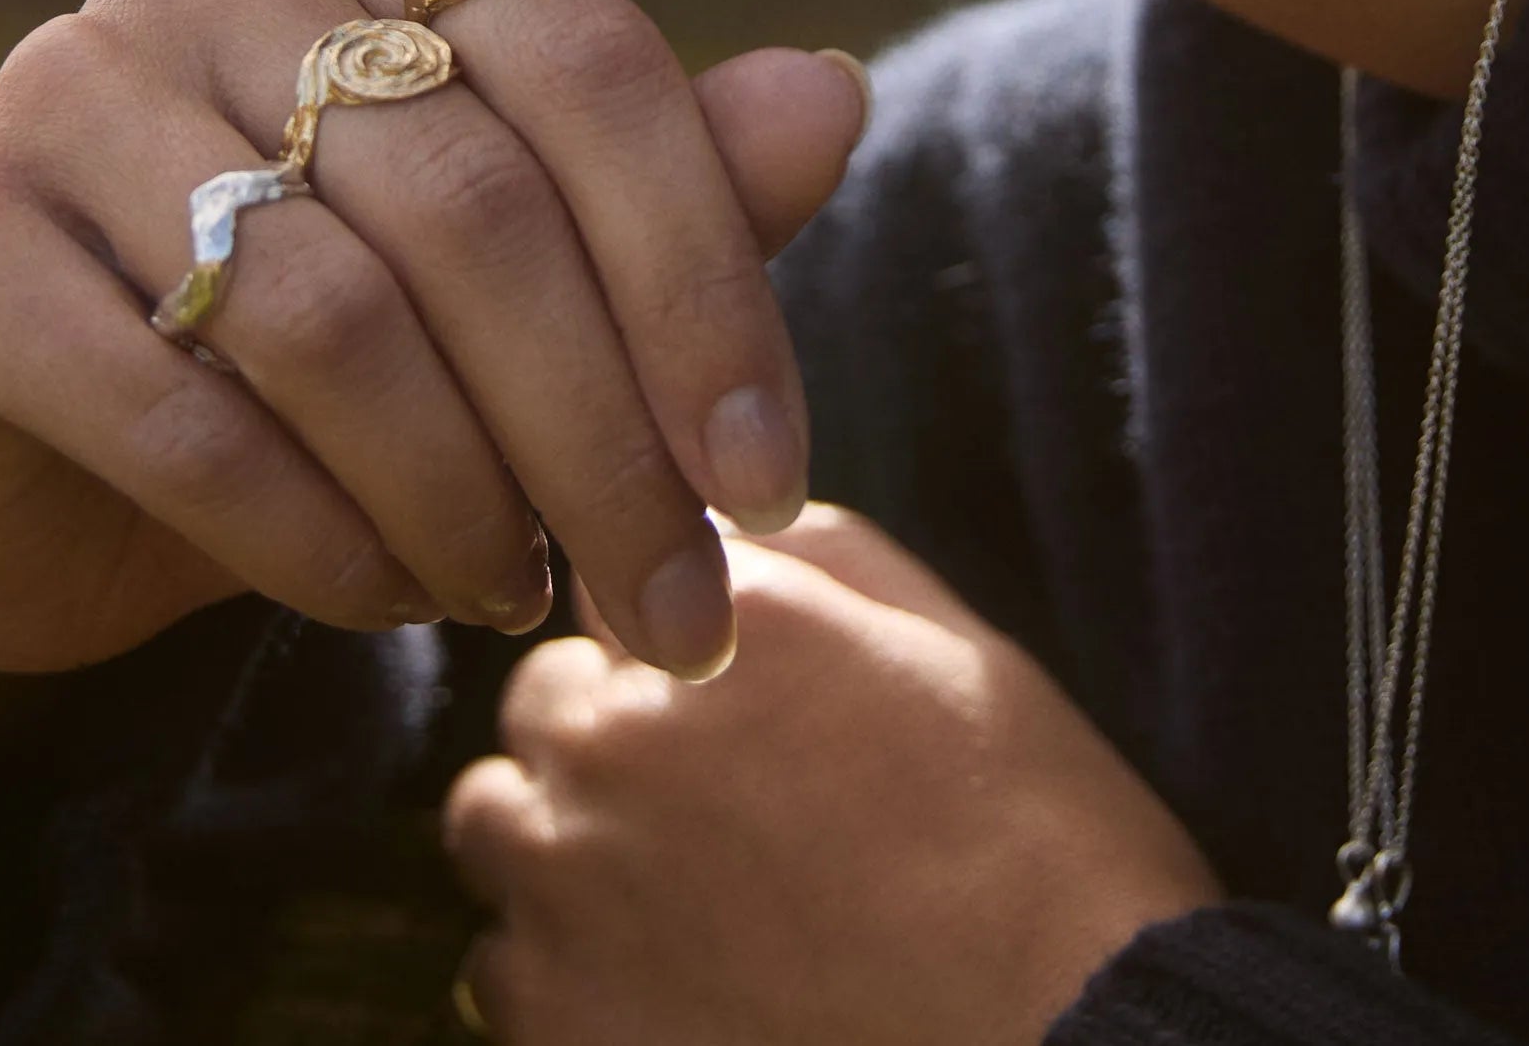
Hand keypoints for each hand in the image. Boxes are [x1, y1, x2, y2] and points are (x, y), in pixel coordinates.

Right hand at [0, 0, 870, 709]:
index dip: (704, 286)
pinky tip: (375, 598)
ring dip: (458, 495)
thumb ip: (665, 185)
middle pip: (472, 199)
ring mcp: (56, 80)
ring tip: (513, 596)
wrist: (46, 459)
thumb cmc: (325, 341)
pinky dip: (304, 533)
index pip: (590, 69)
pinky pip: (169, 403)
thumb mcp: (514, 276)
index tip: (773, 486)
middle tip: (676, 610)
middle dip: (601, 439)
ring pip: (329, 309)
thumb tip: (840, 94)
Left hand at [442, 504, 1224, 1045]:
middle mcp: (620, 740)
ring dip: (561, 847)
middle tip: (707, 805)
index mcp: (718, 627)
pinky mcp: (559, 1025)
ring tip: (676, 900)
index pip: (616, 577)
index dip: (668, 638)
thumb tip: (729, 533)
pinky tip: (666, 987)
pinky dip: (560, 975)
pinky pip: (497, 969)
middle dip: (604, 735)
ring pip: (498, 828)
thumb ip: (821, 559)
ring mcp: (572, 891)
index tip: (719, 697)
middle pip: (544, 703)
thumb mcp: (954, 646)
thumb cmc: (1032, 850)